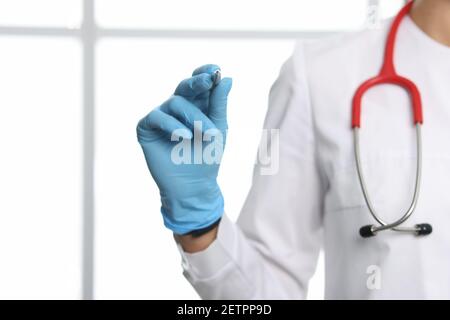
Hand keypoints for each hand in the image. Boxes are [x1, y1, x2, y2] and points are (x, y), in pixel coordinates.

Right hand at [137, 64, 231, 234]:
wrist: (193, 185)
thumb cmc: (208, 157)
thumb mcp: (218, 128)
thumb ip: (219, 104)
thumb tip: (225, 78)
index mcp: (196, 105)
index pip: (198, 83)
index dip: (204, 73)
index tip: (215, 70)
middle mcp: (177, 108)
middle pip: (185, 86)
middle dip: (197, 82)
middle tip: (209, 80)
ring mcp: (161, 117)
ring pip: (175, 102)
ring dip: (193, 116)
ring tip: (204, 133)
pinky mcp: (146, 128)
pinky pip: (157, 116)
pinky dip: (171, 125)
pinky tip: (184, 136)